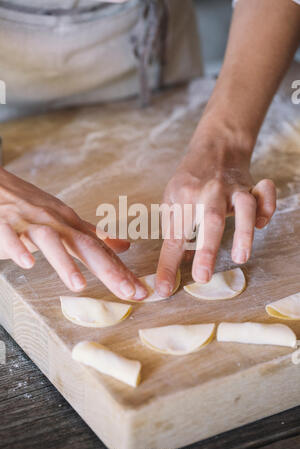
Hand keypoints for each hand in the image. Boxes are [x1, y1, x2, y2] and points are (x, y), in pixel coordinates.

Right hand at [0, 168, 147, 299]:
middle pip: (84, 245)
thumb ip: (93, 236)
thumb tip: (125, 246)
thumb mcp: (66, 219)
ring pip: (50, 240)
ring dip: (64, 262)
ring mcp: (29, 222)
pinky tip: (27, 263)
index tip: (141, 291)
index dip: (121, 270)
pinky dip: (18, 248)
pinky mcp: (4, 223)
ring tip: (79, 285)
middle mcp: (55, 222)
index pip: (101, 249)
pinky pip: (11, 236)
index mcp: (70, 224)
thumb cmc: (31, 206)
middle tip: (127, 290)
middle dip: (108, 269)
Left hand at [156, 124, 275, 296]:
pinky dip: (268, 205)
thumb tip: (178, 263)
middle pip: (210, 220)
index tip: (164, 289)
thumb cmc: (190, 180)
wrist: (215, 147)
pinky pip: (265, 192)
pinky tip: (262, 222)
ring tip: (241, 257)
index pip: (174, 236)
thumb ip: (175, 230)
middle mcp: (208, 191)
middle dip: (206, 250)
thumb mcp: (173, 200)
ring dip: (243, 232)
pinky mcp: (251, 185)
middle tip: (203, 277)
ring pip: (243, 207)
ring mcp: (232, 187)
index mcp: (183, 197)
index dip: (168, 264)